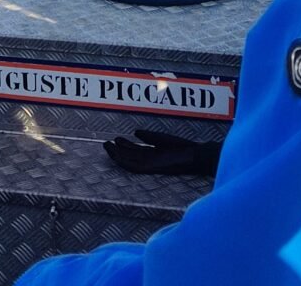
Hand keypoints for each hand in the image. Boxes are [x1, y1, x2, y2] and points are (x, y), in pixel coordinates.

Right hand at [103, 129, 221, 175]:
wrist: (195, 156)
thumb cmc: (184, 148)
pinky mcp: (153, 167)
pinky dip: (125, 161)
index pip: (135, 152)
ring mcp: (151, 165)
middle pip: (129, 157)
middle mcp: (150, 161)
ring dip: (117, 155)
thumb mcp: (164, 139)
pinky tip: (117, 156)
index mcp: (154, 155)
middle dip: (117, 151)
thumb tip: (135, 132)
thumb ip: (149, 137)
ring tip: (107, 146)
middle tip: (106, 143)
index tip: (115, 139)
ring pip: (129, 161)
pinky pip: (135, 166)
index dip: (124, 146)